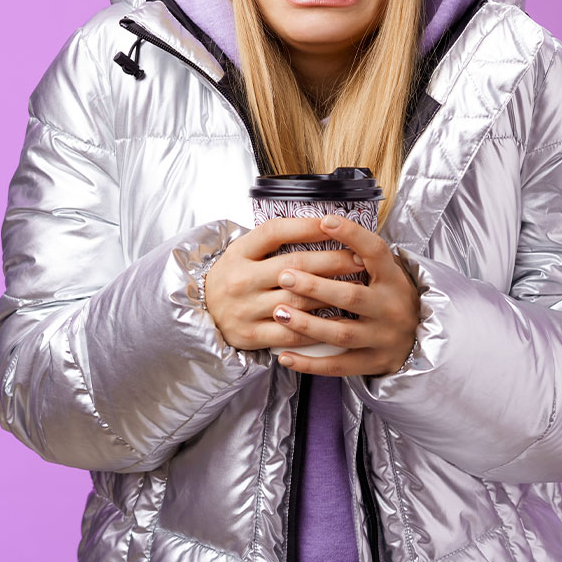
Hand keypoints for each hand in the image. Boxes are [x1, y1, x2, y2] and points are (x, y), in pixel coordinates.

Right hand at [204, 217, 350, 351]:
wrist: (200, 312)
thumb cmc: (233, 276)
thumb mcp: (243, 250)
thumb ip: (274, 240)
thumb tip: (321, 225)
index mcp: (239, 252)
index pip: (276, 232)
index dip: (308, 227)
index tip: (336, 224)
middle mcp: (241, 279)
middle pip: (295, 267)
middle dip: (333, 261)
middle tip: (360, 258)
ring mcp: (245, 309)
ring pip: (297, 301)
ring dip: (331, 293)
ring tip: (356, 288)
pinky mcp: (251, 336)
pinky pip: (291, 332)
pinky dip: (316, 326)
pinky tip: (337, 320)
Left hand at [272, 215, 419, 376]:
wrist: (425, 339)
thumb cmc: (393, 296)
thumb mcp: (388, 271)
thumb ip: (362, 254)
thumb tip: (325, 223)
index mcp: (393, 279)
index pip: (375, 251)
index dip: (352, 235)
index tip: (326, 221)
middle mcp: (390, 308)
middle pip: (351, 296)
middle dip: (315, 285)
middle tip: (284, 275)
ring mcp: (382, 338)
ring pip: (341, 333)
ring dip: (306, 324)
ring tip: (279, 312)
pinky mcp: (372, 363)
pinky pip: (337, 366)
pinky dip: (309, 363)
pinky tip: (284, 356)